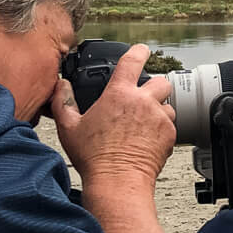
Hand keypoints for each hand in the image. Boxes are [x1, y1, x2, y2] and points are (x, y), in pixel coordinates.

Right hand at [49, 43, 176, 194]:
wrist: (118, 181)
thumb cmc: (94, 158)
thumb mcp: (69, 128)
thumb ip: (63, 102)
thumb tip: (60, 86)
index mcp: (119, 94)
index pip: (132, 62)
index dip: (138, 51)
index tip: (142, 50)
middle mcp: (143, 102)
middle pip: (160, 81)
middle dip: (154, 87)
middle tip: (142, 99)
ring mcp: (159, 118)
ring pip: (168, 104)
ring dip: (159, 110)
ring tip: (143, 125)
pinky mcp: (170, 134)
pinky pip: (171, 125)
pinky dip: (162, 129)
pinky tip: (147, 140)